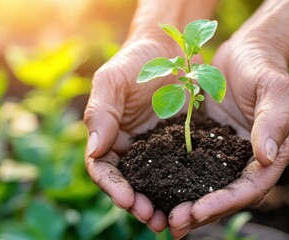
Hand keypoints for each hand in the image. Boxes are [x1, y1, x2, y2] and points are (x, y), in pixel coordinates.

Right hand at [84, 37, 181, 232]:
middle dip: (138, 204)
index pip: (104, 169)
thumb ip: (101, 113)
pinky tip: (194, 199)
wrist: (170, 49)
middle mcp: (131, 149)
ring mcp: (157, 149)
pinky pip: (182, 170)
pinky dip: (184, 187)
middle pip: (130, 184)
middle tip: (153, 219)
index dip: (112, 186)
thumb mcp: (112, 81)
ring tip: (172, 220)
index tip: (125, 200)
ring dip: (160, 203)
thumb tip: (93, 150)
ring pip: (155, 183)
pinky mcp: (181, 145)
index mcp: (108, 137)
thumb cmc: (135, 61)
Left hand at [167, 38, 288, 238]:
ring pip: (208, 189)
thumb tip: (266, 157)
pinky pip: (192, 169)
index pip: (250, 187)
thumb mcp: (276, 89)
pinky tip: (156, 191)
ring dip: (187, 206)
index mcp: (272, 154)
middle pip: (227, 197)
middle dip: (201, 213)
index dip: (224, 202)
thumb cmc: (264, 68)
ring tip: (162, 220)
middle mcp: (249, 161)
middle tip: (173, 224)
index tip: (196, 211)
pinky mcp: (208, 145)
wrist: (246, 53)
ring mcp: (227, 155)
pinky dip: (177, 183)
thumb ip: (275, 121)